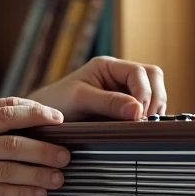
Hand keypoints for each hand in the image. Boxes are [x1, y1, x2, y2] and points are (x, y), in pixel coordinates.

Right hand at [0, 98, 71, 195]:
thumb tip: (22, 121)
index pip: (8, 109)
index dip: (38, 112)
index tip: (58, 119)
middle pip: (16, 139)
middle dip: (46, 147)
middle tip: (66, 153)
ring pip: (12, 167)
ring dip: (40, 173)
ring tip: (58, 177)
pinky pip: (1, 191)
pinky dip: (24, 193)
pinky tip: (38, 194)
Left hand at [29, 56, 166, 120]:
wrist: (40, 118)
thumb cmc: (56, 102)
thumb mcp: (80, 99)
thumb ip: (108, 102)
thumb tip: (137, 110)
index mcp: (108, 66)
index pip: (141, 72)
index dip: (145, 92)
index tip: (139, 114)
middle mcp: (119, 76)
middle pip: (153, 79)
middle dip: (153, 99)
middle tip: (144, 121)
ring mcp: (123, 91)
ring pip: (153, 94)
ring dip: (152, 110)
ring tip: (140, 127)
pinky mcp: (123, 109)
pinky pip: (145, 109)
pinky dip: (146, 118)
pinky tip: (137, 129)